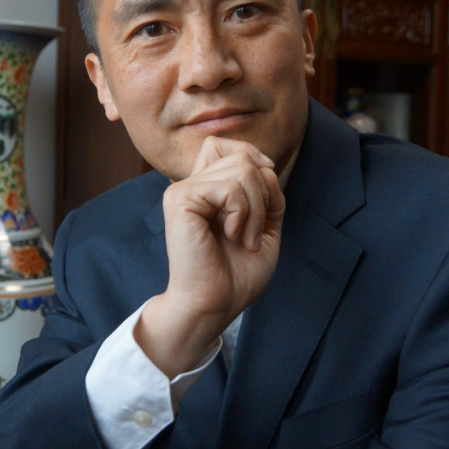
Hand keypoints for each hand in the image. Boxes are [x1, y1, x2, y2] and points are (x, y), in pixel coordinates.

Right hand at [136, 137, 284, 377]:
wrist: (216, 303)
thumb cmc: (237, 273)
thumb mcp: (265, 225)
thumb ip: (268, 193)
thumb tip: (266, 167)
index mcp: (205, 187)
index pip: (227, 145)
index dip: (254, 160)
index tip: (266, 194)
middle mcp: (191, 184)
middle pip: (240, 155)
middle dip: (262, 192)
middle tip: (254, 230)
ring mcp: (183, 190)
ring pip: (241, 169)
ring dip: (255, 209)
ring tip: (244, 238)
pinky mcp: (180, 200)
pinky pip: (229, 187)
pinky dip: (242, 213)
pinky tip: (231, 235)